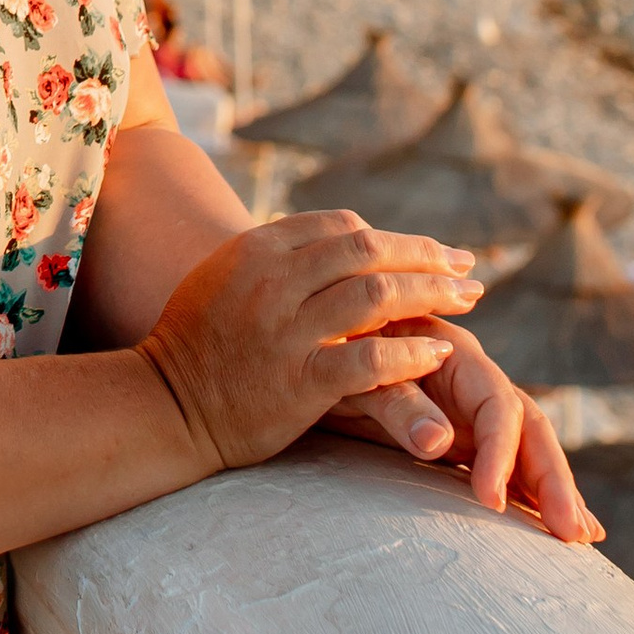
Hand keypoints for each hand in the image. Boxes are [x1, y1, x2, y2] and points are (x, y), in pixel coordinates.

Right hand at [140, 209, 483, 479]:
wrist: (164, 406)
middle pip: (368, 251)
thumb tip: (341, 240)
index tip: (434, 253)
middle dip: (427, 257)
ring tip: (467, 303)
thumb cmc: (198, 343)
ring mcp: (285, 331)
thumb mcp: (226, 277)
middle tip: (468, 271)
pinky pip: (370, 361)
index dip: (396, 238)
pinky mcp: (298, 382)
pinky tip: (439, 353)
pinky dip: (411, 354)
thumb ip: (279, 257)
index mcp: (256, 249)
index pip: (342, 227)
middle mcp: (272, 280)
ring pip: (377, 295)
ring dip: (431, 294)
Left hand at [322, 315, 602, 546]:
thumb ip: (395, 402)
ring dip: (554, 490)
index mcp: (453, 355)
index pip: (498, 404)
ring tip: (583, 536)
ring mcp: (471, 412)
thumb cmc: (328, 358)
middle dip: (553, 480)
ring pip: (527, 449)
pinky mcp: (462, 437)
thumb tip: (438, 442)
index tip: (489, 500)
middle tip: (572, 535)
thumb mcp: (353, 378)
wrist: (306, 353)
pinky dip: (533, 493)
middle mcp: (473, 382)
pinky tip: (558, 522)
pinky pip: (506, 464)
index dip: (500, 452)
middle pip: (529, 428)